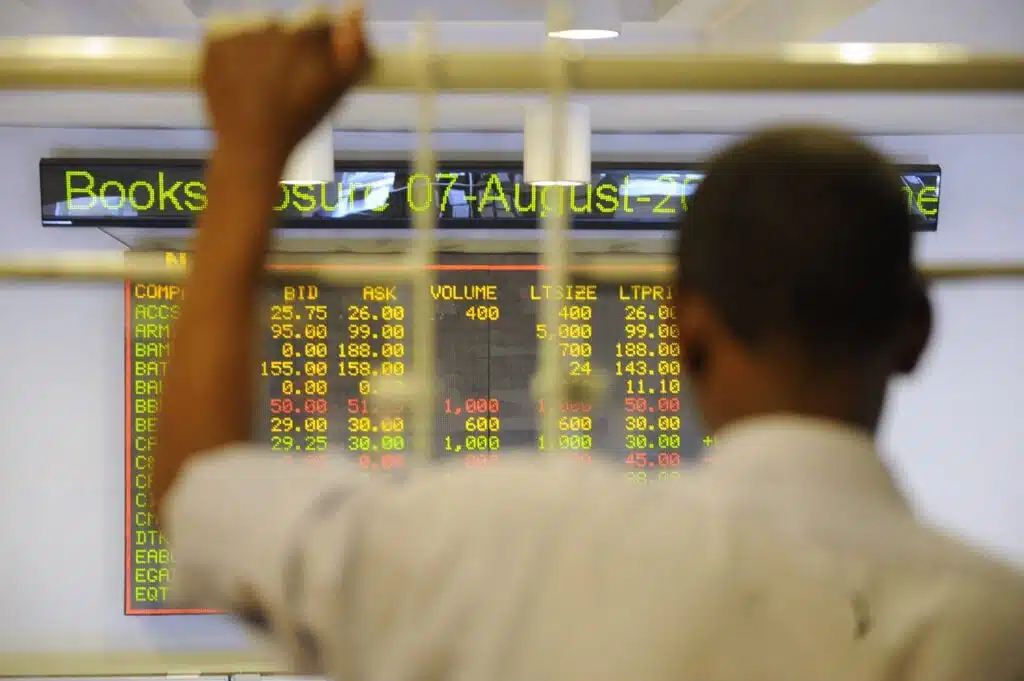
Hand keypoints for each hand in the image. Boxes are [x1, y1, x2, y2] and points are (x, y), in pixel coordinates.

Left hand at [200, 6, 370, 166]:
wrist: (250, 147)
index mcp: (303, 39)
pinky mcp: (213, 41)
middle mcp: (270, 27)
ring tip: (262, 82)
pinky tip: (241, 79)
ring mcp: (239, 34)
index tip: (314, 66)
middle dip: (291, 47)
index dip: (320, 43)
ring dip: (262, 49)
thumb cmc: (297, 123)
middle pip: (288, 27)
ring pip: (258, 31)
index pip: (319, 22)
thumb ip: (354, 50)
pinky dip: (234, 54)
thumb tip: (357, 7)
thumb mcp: (336, 91)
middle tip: (286, 81)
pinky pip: (229, 37)